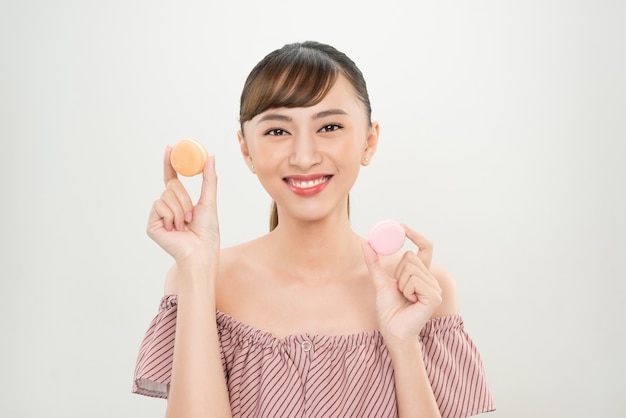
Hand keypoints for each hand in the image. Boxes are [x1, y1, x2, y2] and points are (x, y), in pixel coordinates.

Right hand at [146, 146, 219, 263]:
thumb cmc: (207, 231)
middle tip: (191, 217)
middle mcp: (167, 206)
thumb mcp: (209, 200)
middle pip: (171, 186)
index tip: (170, 147)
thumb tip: (211, 156)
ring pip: (166, 196)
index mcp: (179, 201)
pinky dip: (171, 216)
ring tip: (184, 225)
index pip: (172, 177)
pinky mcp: (151, 224)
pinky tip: (174, 229)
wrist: (200, 251)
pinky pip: (159, 206)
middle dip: (185, 199)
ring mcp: (158, 215)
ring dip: (180, 210)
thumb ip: (209, 178)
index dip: (170, 162)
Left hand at [362, 225, 441, 342]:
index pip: (425, 248)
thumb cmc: (389, 310)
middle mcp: (430, 279)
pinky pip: (414, 280)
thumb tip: (366, 242)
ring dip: (401, 284)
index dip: (415, 235)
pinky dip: (406, 290)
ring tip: (405, 298)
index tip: (401, 226)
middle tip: (399, 290)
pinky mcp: (434, 296)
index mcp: (421, 275)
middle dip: (398, 272)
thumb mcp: (380, 281)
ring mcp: (434, 288)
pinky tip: (410, 302)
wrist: (392, 331)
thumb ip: (374, 262)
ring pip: (411, 268)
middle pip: (411, 257)